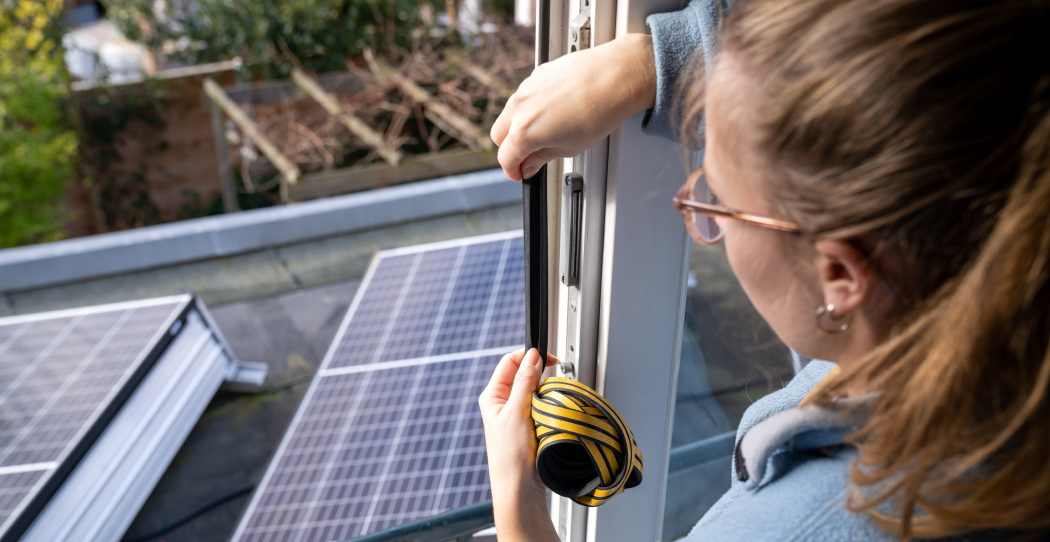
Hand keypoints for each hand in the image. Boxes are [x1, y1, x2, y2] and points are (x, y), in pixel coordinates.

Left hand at [479, 348, 560, 541]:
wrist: (520, 489)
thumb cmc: (510, 457)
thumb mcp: (517, 412)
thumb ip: (524, 382)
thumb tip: (532, 356)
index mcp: (493, 396)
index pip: (510, 362)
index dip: (528, 356)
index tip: (548, 358)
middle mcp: (504, 403)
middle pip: (525, 374)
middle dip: (541, 376)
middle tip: (553, 382)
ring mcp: (517, 414)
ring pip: (536, 391)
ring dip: (547, 393)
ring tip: (551, 404)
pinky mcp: (530, 426)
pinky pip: (544, 407)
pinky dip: (551, 407)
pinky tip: (554, 415)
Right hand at [491, 34, 656, 180]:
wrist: (615, 77)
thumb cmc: (598, 111)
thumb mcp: (569, 147)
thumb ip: (541, 158)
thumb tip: (530, 165)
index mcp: (524, 131)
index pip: (505, 158)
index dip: (513, 170)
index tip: (520, 172)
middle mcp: (519, 108)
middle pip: (499, 135)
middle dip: (510, 148)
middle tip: (529, 156)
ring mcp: (526, 88)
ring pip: (510, 113)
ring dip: (519, 126)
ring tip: (546, 133)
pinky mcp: (537, 75)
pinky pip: (524, 96)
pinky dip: (531, 108)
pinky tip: (553, 112)